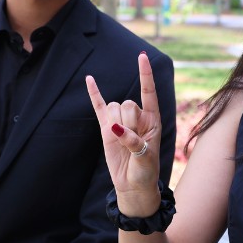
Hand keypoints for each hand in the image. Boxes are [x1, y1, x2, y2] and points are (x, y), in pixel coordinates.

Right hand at [86, 52, 161, 217]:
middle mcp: (137, 117)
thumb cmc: (146, 172)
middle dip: (127, 122)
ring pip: (113, 108)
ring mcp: (120, 121)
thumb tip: (114, 129)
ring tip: (121, 141)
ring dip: (115, 123)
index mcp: (152, 119)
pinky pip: (99, 107)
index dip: (145, 74)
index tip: (141, 57)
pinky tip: (89, 79)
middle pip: (127, 103)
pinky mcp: (106, 129)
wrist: (133, 186)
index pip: (148, 92)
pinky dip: (94, 93)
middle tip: (132, 142)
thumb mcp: (145, 158)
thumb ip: (133, 142)